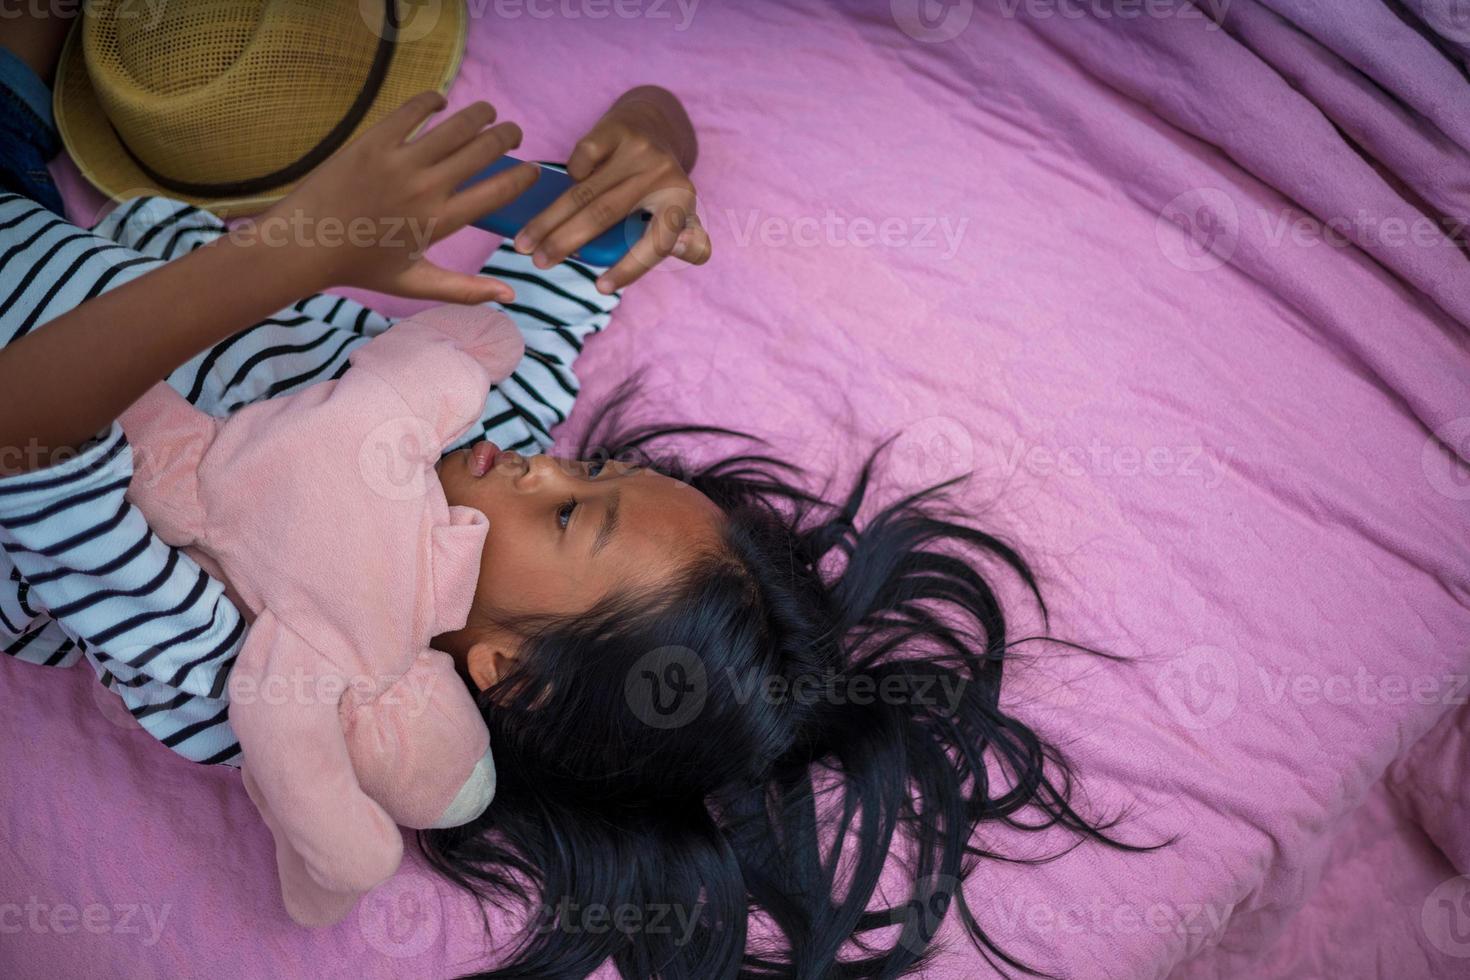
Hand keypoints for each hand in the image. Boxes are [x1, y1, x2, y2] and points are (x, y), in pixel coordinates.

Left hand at [252, 92, 540, 303]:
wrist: (306, 243)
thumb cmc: (362, 266)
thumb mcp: (416, 283)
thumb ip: (466, 290)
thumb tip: (510, 297)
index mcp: (441, 221)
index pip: (498, 191)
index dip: (523, 176)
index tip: (532, 168)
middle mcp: (427, 187)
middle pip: (485, 149)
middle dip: (508, 136)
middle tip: (513, 133)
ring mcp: (400, 161)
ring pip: (457, 124)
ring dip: (481, 114)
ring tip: (488, 113)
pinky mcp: (375, 140)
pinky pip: (414, 109)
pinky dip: (434, 100)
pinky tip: (441, 102)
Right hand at [513, 87, 710, 292]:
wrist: (654, 126)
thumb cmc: (659, 187)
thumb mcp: (682, 214)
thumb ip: (690, 242)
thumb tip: (682, 246)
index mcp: (681, 201)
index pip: (657, 242)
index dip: (630, 268)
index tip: (600, 288)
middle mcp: (663, 173)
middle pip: (605, 215)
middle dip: (564, 242)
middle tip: (538, 264)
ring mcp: (638, 149)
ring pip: (584, 191)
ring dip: (549, 220)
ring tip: (525, 242)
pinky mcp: (617, 128)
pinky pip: (581, 157)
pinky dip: (569, 174)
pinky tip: (562, 188)